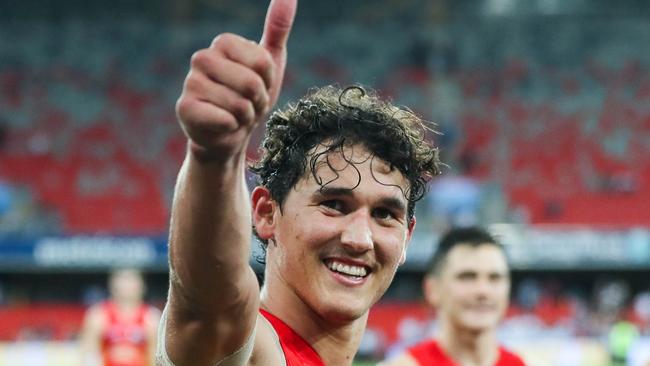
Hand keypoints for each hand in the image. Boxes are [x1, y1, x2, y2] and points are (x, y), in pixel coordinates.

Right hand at [176, 0, 296, 158]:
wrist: (230, 134)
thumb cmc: (250, 97)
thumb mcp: (269, 64)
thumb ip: (277, 29)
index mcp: (223, 43)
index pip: (262, 62)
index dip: (267, 81)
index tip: (258, 86)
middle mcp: (202, 58)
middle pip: (251, 83)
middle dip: (258, 101)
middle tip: (248, 105)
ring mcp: (190, 82)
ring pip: (239, 104)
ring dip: (245, 117)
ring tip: (236, 116)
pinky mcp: (185, 108)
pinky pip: (225, 119)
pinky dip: (232, 128)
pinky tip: (223, 126)